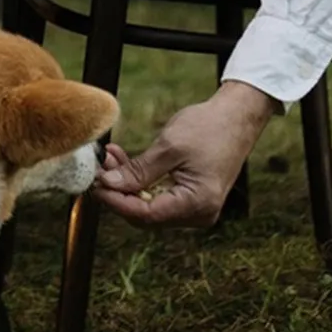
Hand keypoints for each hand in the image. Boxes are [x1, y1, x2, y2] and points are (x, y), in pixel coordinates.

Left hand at [94, 82, 276, 226]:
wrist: (237, 116)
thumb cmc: (209, 127)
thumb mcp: (170, 146)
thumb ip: (139, 170)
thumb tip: (109, 185)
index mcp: (197, 204)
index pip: (146, 215)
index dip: (116, 202)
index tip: (94, 185)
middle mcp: (198, 214)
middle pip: (146, 215)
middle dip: (119, 192)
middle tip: (98, 169)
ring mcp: (196, 208)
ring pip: (150, 205)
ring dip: (127, 185)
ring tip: (109, 158)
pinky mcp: (192, 197)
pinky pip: (159, 196)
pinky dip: (141, 182)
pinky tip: (124, 162)